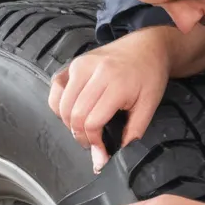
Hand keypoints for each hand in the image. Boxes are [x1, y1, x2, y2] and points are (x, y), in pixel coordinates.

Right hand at [48, 27, 170, 170]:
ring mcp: (80, 65)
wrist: (146, 46)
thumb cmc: (149, 76)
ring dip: (70, 124)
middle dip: (81, 136)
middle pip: (74, 116)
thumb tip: (113, 158)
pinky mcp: (72, 63)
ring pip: (62, 106)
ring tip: (84, 128)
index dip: (94, 143)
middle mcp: (94, 71)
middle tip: (93, 142)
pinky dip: (60, 107)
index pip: (92, 122)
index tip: (102, 152)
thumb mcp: (149, 105)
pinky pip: (55, 91)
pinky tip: (73, 112)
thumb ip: (132, 133)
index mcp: (116, 83)